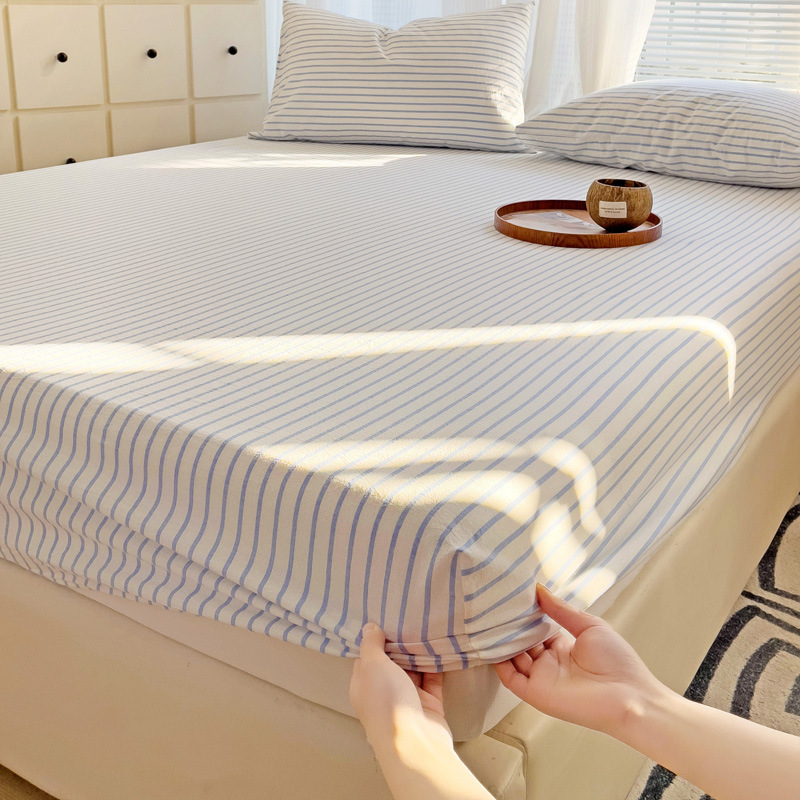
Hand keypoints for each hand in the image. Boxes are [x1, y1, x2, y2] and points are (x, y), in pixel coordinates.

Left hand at [349, 622, 452, 756]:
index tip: (385, 616)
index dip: (375, 638)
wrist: (415, 742)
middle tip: (410, 614)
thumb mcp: (372, 666)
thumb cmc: (386, 701)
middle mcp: (384, 691)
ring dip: (420, 651)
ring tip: (427, 623)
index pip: (367, 657)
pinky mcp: (429, 704)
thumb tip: (369, 627)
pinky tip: (442, 643)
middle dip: (400, 642)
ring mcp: (407, 698)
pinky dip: (437, 663)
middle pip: (392, 662)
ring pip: (414, 669)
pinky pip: (433, 678)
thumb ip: (371, 645)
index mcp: (364, 684)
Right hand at [493, 584, 665, 737]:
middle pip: (521, 641)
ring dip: (501, 641)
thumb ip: (562, 610)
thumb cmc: (617, 661)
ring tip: (488, 619)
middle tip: (494, 605)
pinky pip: (510, 678)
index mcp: (563, 646)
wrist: (630, 697)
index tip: (512, 596)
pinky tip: (492, 644)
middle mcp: (549, 661)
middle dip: (509, 625)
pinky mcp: (536, 693)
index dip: (525, 614)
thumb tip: (538, 589)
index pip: (536, 628)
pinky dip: (499, 663)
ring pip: (512, 657)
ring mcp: (541, 677)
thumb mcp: (589, 626)